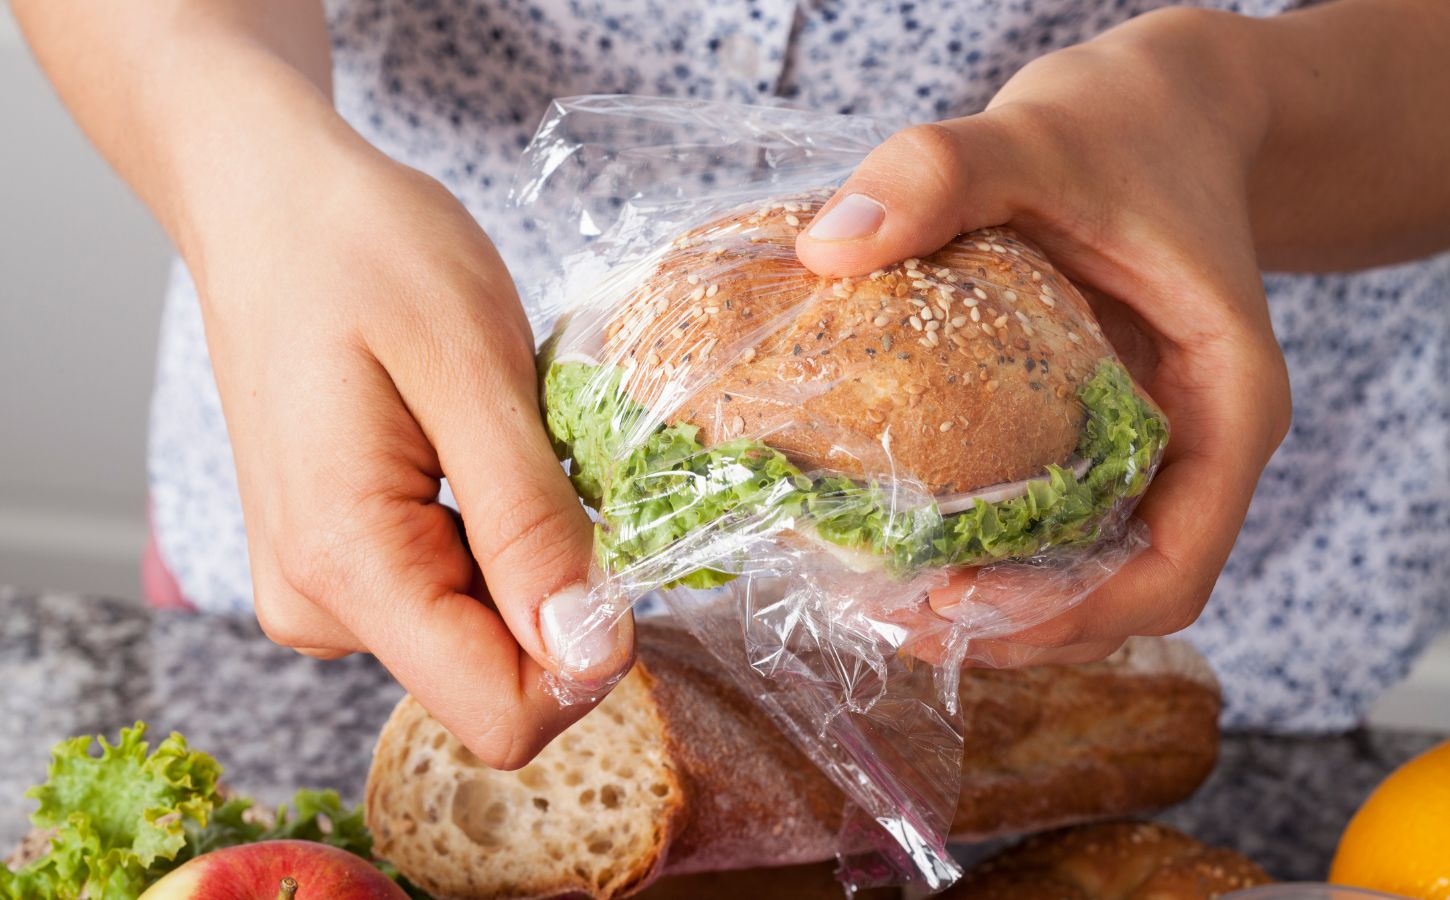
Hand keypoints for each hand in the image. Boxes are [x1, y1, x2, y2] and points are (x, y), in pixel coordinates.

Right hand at [194, 143, 632, 767]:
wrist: (268, 207)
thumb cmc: (364, 253)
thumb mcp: (473, 369)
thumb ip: (529, 525)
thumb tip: (590, 655)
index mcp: (346, 566)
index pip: (500, 714)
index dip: (588, 654)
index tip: (609, 543)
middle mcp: (318, 607)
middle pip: (496, 679)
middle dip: (556, 585)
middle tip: (542, 457)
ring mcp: (320, 593)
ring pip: (480, 637)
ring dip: (525, 552)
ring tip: (491, 438)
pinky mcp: (337, 569)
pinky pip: (450, 596)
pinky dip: (491, 537)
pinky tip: (466, 450)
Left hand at [797, 8, 1289, 666]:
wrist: (1158, 108)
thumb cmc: (1121, 126)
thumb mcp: (1036, 133)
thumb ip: (942, 170)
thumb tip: (831, 247)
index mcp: (1227, 405)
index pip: (1175, 566)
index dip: (1072, 615)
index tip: (958, 605)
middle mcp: (1195, 448)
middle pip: (1121, 592)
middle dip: (1014, 626)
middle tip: (893, 620)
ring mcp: (1146, 447)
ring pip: (1085, 573)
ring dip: (994, 607)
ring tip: (883, 604)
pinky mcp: (1094, 433)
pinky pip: (1051, 522)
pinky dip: (986, 553)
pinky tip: (899, 545)